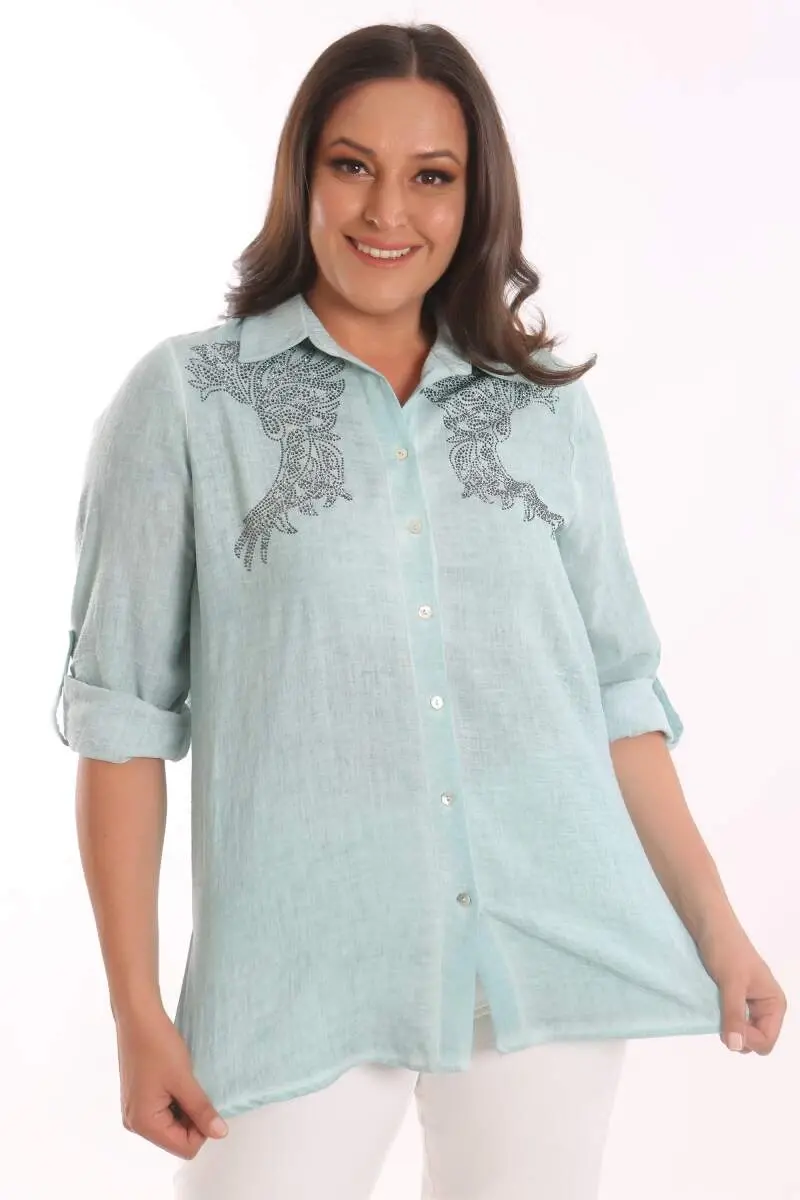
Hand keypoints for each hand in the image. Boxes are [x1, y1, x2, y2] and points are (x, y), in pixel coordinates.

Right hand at [115, 1003, 228, 1158]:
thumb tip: (220, 1133)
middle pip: (177, 1138)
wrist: (138, 1017)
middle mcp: (135, 1123)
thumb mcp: (184, 1080)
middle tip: (194, 1087)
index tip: (205, 1101)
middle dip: (192, 1117)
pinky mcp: (138, 1099)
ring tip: (184, 1080)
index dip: (202, 1128)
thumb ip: (202, 1110)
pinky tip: (176, 1078)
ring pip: (172, 1124)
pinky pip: (163, 1111)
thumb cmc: (158, 1045)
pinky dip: (175, 1099)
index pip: (184, 1147)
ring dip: (184, 1106)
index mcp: (144, 1124)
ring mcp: (135, 1111)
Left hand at [696, 925, 786, 1055]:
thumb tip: (736, 1046)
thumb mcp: (731, 982)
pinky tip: (713, 1008)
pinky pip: (731, 1021)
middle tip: (721, 1017)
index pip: (766, 1041)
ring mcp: (749, 1004)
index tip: (728, 1026)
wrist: (709, 926)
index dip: (748, 1039)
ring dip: (728, 1028)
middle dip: (738, 1036)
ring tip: (717, 1009)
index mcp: (774, 1004)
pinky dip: (722, 1020)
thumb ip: (735, 1014)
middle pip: (755, 1042)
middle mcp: (765, 1007)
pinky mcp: (733, 1000)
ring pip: (741, 1033)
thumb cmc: (726, 949)